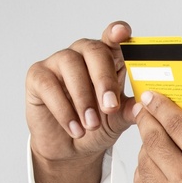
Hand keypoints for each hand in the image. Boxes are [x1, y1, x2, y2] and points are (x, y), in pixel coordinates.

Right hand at [25, 20, 136, 165]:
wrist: (70, 149)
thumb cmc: (96, 127)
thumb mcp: (117, 120)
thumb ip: (129, 110)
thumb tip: (143, 105)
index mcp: (107, 58)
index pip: (112, 39)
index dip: (117, 33)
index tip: (122, 33)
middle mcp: (82, 54)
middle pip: (93, 51)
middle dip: (104, 79)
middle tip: (109, 107)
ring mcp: (58, 62)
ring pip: (71, 66)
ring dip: (83, 98)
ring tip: (92, 125)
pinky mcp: (37, 76)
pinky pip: (49, 85)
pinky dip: (64, 110)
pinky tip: (75, 129)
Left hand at [133, 91, 181, 182]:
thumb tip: (173, 115)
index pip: (174, 122)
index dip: (158, 105)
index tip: (150, 97)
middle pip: (152, 140)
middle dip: (146, 123)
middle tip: (144, 114)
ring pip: (142, 164)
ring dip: (146, 151)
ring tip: (158, 150)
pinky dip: (145, 176)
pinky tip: (157, 173)